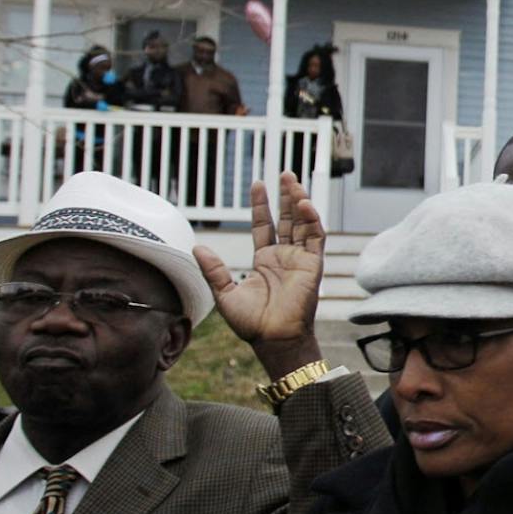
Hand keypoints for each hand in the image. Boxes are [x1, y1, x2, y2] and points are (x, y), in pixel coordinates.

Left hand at [192, 172, 325, 378]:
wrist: (273, 339)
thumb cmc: (252, 324)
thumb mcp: (225, 294)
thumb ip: (213, 269)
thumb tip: (196, 247)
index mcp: (265, 261)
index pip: (264, 226)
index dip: (261, 205)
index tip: (258, 184)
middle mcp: (284, 257)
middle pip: (287, 219)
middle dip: (286, 196)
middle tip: (285, 174)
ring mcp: (300, 259)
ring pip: (303, 223)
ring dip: (299, 202)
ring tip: (294, 182)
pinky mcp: (313, 265)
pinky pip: (315, 237)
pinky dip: (312, 220)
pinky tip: (304, 204)